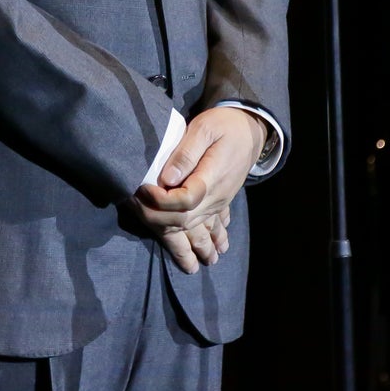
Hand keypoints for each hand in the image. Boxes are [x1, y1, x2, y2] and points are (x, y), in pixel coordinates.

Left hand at [131, 107, 265, 271]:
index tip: (142, 189)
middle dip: (162, 222)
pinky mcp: (223, 200)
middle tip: (139, 212)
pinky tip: (215, 251)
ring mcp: (221, 201)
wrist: (250, 128)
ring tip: (189, 265)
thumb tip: (166, 178)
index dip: (161, 200)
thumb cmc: (224, 124)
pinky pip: (218, 224)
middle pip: (187, 219)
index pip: (185, 200)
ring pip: (203, 228)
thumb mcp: (204, 128)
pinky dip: (214, 238)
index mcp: (211, 177)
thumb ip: (185, 153)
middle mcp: (216, 195)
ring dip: (194, 246)